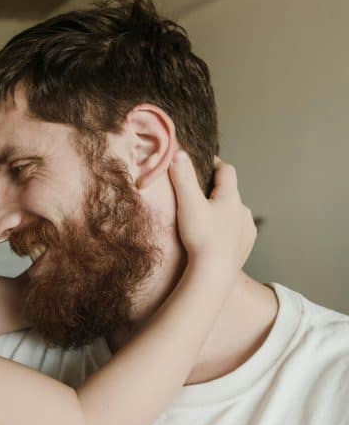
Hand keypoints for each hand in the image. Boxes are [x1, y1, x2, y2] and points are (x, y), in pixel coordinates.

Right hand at [168, 151, 255, 269]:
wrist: (215, 272)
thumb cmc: (201, 237)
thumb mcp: (188, 203)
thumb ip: (183, 177)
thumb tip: (178, 152)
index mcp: (230, 197)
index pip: (227, 171)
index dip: (216, 164)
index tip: (205, 162)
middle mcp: (243, 210)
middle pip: (231, 192)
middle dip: (216, 190)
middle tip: (198, 194)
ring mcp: (246, 229)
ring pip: (235, 212)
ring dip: (223, 211)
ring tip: (206, 218)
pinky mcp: (246, 246)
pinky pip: (238, 231)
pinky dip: (228, 229)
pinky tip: (217, 237)